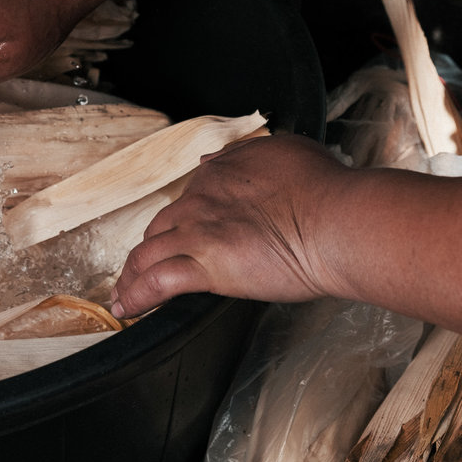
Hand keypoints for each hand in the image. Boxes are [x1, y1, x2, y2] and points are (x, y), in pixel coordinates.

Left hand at [111, 135, 349, 317]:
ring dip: (130, 278)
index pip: (186, 200)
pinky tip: (128, 309)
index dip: (176, 222)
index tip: (174, 236)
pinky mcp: (205, 266)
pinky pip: (156, 283)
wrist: (337, 219)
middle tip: (140, 270)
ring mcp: (199, 233)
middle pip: (158, 228)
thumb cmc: (325, 190)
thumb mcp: (284, 151)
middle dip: (145, 251)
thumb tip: (214, 160)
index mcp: (219, 175)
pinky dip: (136, 297)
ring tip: (123, 296)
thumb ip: (246, 155)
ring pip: (146, 255)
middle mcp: (201, 200)